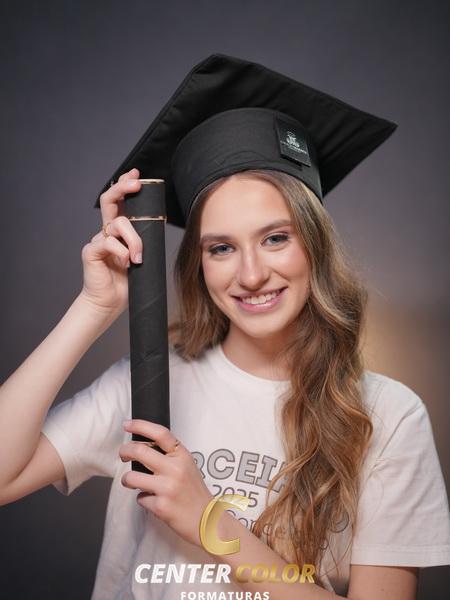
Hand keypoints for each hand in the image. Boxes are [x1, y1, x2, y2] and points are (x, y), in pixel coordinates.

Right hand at [79, 168, 142, 316]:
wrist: (109, 303)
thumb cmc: (128, 282)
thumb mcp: (142, 257)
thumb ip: (145, 241)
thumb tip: (156, 224)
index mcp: (119, 231)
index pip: (120, 202)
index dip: (126, 185)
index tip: (137, 176)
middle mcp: (107, 232)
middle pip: (110, 199)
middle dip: (123, 187)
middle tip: (136, 183)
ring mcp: (98, 240)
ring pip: (118, 223)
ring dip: (134, 239)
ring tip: (138, 258)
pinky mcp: (91, 251)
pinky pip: (108, 242)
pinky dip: (121, 251)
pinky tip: (127, 262)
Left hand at [119, 420, 213, 547]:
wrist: (209, 521)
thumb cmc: (194, 493)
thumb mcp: (187, 466)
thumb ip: (170, 456)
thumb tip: (143, 448)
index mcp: (182, 455)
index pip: (160, 433)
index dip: (140, 425)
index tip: (127, 425)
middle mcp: (175, 468)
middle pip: (140, 451)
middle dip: (125, 451)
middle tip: (123, 455)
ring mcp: (168, 487)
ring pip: (132, 476)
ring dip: (127, 480)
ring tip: (132, 482)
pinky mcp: (161, 506)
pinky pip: (140, 498)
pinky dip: (143, 499)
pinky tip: (154, 502)